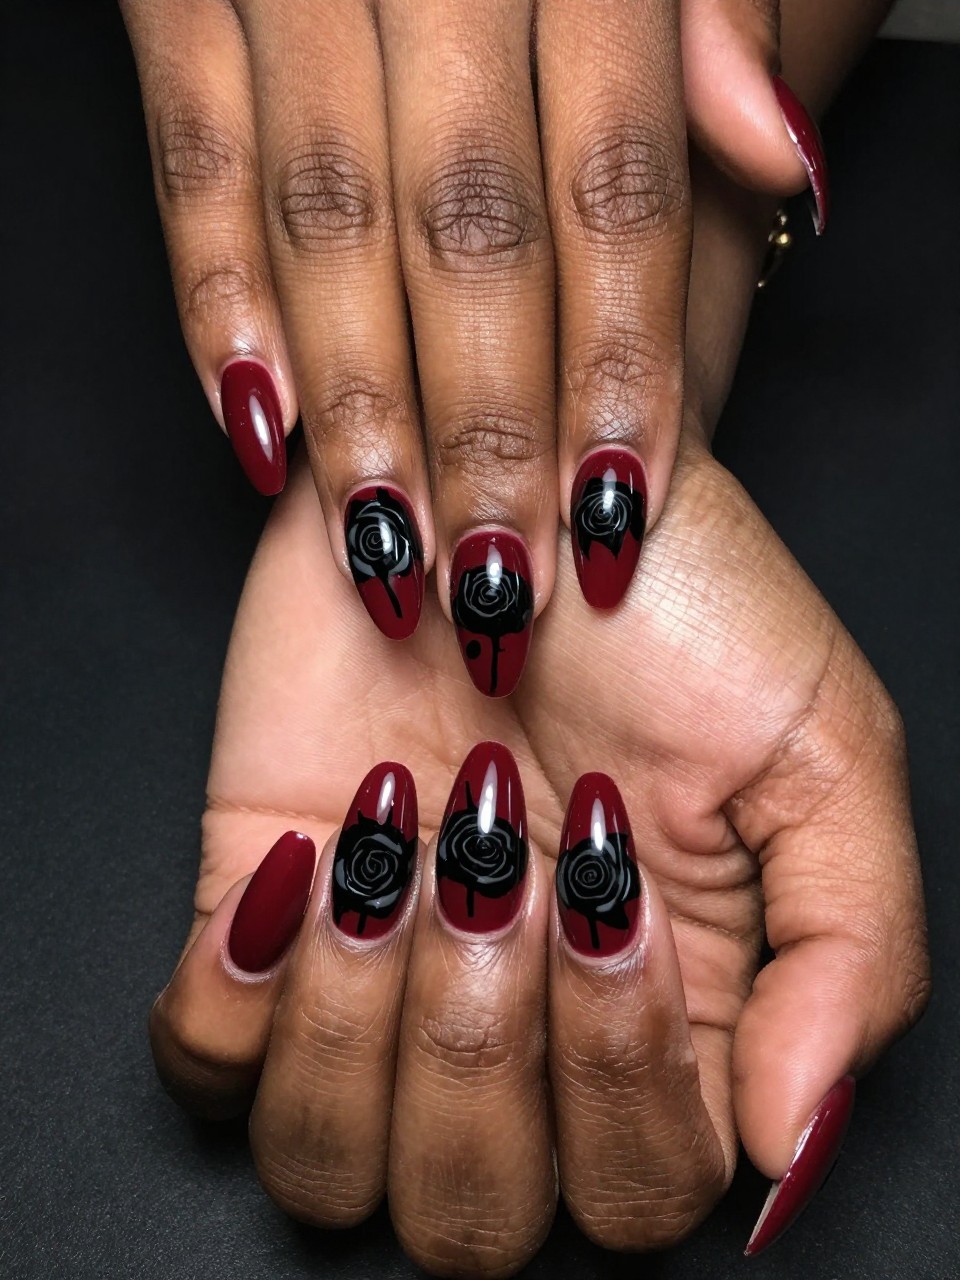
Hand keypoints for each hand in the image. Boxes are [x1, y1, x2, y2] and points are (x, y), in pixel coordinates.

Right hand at [121, 0, 821, 690]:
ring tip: (389, 546)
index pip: (613, 192)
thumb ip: (710, 33)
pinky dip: (214, 297)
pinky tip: (258, 425)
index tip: (613, 511)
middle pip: (471, 231)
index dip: (617, 363)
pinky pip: (190, 158)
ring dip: (360, 404)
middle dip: (487, 424)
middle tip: (499, 576)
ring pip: (327, 218)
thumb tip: (783, 158)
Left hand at [150, 420, 927, 1268]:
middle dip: (482, 1052)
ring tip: (404, 847)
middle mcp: (516, 1024)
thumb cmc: (673, 602)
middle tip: (499, 865)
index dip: (619, 1080)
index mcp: (662, 1016)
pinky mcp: (260, 909)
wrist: (513, 482)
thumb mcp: (822, 752)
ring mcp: (378, 977)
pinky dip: (236, 995)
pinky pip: (202, 1064)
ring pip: (328, 1170)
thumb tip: (790, 1145)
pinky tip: (310, 866)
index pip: (640, 1194)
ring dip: (361, 1026)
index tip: (608, 889)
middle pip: (473, 1221)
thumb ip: (851, 956)